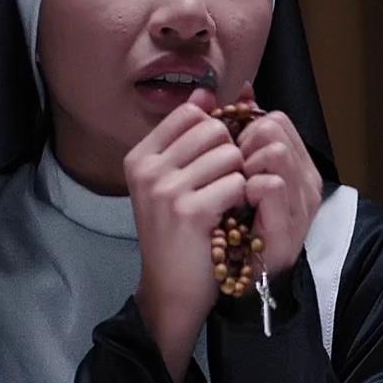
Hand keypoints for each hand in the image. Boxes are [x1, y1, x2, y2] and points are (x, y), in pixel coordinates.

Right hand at [124, 87, 247, 382]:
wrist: (172, 290)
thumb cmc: (179, 234)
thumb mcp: (174, 181)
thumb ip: (188, 137)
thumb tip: (205, 92)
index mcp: (140, 157)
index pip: (191, 114)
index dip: (216, 133)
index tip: (216, 163)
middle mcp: (147, 169)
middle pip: (213, 130)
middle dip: (231, 156)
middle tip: (226, 187)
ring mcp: (165, 189)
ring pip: (229, 155)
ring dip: (239, 179)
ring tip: (228, 204)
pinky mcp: (189, 210)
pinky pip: (236, 182)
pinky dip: (243, 199)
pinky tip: (232, 217)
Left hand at [234, 84, 323, 279]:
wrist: (237, 281)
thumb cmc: (237, 227)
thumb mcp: (244, 175)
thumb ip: (246, 134)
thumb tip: (242, 87)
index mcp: (299, 166)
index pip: (276, 119)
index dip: (246, 130)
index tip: (233, 157)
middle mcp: (308, 181)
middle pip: (274, 127)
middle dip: (244, 145)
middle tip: (232, 175)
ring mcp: (301, 203)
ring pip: (274, 149)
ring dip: (245, 165)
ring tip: (236, 190)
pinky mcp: (289, 224)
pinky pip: (269, 184)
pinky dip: (248, 189)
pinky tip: (239, 205)